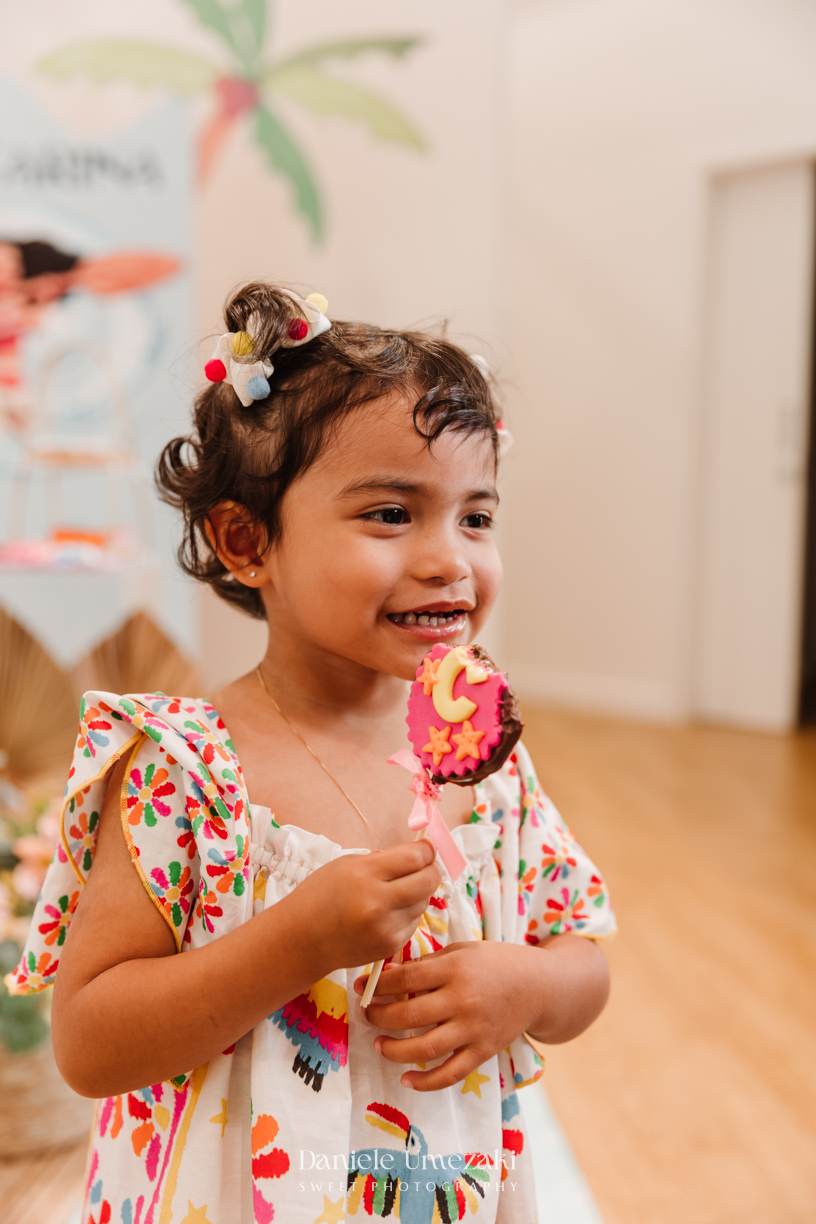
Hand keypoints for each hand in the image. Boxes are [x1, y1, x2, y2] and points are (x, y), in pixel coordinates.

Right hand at [292, 839, 441, 972]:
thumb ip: (384, 861)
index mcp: (364, 875)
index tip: (426, 848)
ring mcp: (385, 928)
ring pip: (423, 902)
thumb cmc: (320, 896)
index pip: (415, 858)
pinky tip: (387, 912)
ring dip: (418, 893)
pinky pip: (413, 922)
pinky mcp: (389, 946)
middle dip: (431, 870)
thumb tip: (419, 855)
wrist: (301, 940)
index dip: (426, 850)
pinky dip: (407, 913)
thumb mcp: (347, 866)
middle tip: (425, 866)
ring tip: (397, 891)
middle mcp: (377, 903)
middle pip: (428, 881)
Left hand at [354, 935, 608, 1091]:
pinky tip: (407, 1079)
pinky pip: (451, 1073)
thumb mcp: (464, 950)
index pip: (408, 978)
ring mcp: (474, 1029)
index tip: (361, 987)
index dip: (379, 984)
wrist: (540, 986)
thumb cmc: (496, 962)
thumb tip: (390, 975)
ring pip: (425, 1048)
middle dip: (380, 1017)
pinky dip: (426, 1081)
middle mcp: (464, 1000)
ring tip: (379, 1045)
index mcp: (457, 968)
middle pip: (410, 1014)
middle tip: (366, 1015)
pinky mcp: (483, 1051)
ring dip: (395, 1050)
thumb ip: (430, 963)